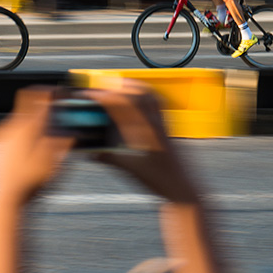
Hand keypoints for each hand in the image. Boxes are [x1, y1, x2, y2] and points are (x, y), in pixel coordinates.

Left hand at [0, 86, 74, 205]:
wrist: (0, 201)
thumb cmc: (25, 185)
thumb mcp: (53, 163)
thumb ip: (62, 142)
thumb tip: (70, 132)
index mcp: (26, 126)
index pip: (37, 95)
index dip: (48, 92)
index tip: (55, 94)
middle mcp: (9, 128)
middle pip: (27, 108)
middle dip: (41, 115)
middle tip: (52, 124)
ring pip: (17, 123)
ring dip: (29, 128)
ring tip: (38, 146)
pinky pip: (7, 135)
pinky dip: (17, 139)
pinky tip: (23, 156)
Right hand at [81, 85, 196, 202]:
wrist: (183, 187)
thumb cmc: (160, 181)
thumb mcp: (130, 170)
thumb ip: (109, 159)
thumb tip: (90, 152)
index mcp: (144, 132)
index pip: (121, 105)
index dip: (102, 96)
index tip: (89, 94)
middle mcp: (155, 123)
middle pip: (135, 93)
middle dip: (116, 86)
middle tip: (100, 86)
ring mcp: (163, 123)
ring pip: (148, 94)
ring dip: (131, 86)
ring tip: (117, 85)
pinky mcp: (167, 127)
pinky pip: (157, 102)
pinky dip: (145, 94)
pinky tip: (138, 96)